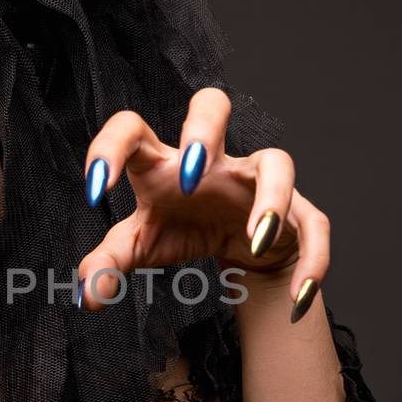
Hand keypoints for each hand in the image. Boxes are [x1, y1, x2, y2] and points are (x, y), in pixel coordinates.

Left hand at [78, 86, 328, 315]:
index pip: (132, 129)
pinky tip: (300, 296)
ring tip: (257, 240)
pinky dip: (313, 259)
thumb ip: (108, 263)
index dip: (109, 147)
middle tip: (190, 172)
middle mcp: (212, 160)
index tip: (94, 189)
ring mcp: (255, 181)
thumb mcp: (140, 246)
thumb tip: (88, 295)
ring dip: (271, 197)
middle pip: (212, 105)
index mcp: (163, 161)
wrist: (238, 251)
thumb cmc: (183, 229)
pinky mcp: (294, 210)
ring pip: (276, 163)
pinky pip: (312, 225)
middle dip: (202, 129)